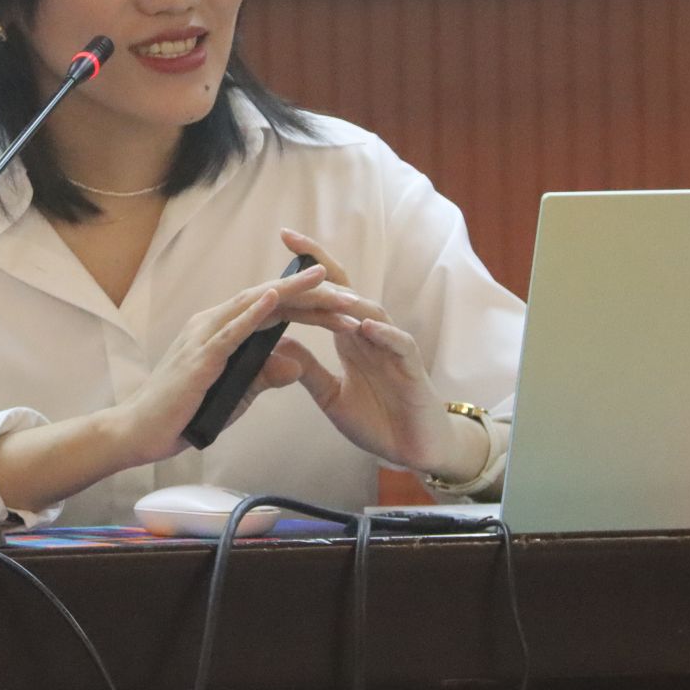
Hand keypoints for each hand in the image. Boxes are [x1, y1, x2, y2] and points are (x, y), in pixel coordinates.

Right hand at [110, 260, 329, 464]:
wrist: (138, 433)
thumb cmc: (184, 414)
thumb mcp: (237, 394)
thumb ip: (264, 376)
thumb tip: (296, 363)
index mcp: (220, 330)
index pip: (272, 311)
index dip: (309, 306)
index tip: (344, 307)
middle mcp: (211, 324)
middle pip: (268, 300)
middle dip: (310, 295)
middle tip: (349, 291)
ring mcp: (202, 338)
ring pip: (253, 306)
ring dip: (291, 293)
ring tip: (324, 280)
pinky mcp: (198, 359)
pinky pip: (229, 332)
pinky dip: (252, 314)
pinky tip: (275, 299)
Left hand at [266, 229, 489, 482]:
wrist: (415, 450)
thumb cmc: (378, 420)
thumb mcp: (330, 395)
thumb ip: (307, 368)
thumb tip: (273, 343)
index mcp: (350, 337)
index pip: (327, 292)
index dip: (307, 268)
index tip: (282, 239)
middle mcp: (371, 335)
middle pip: (347, 289)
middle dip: (320, 264)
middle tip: (292, 240)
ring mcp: (393, 349)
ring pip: (372, 311)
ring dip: (348, 298)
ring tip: (321, 287)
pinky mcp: (412, 369)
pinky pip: (400, 344)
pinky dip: (384, 334)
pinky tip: (364, 326)